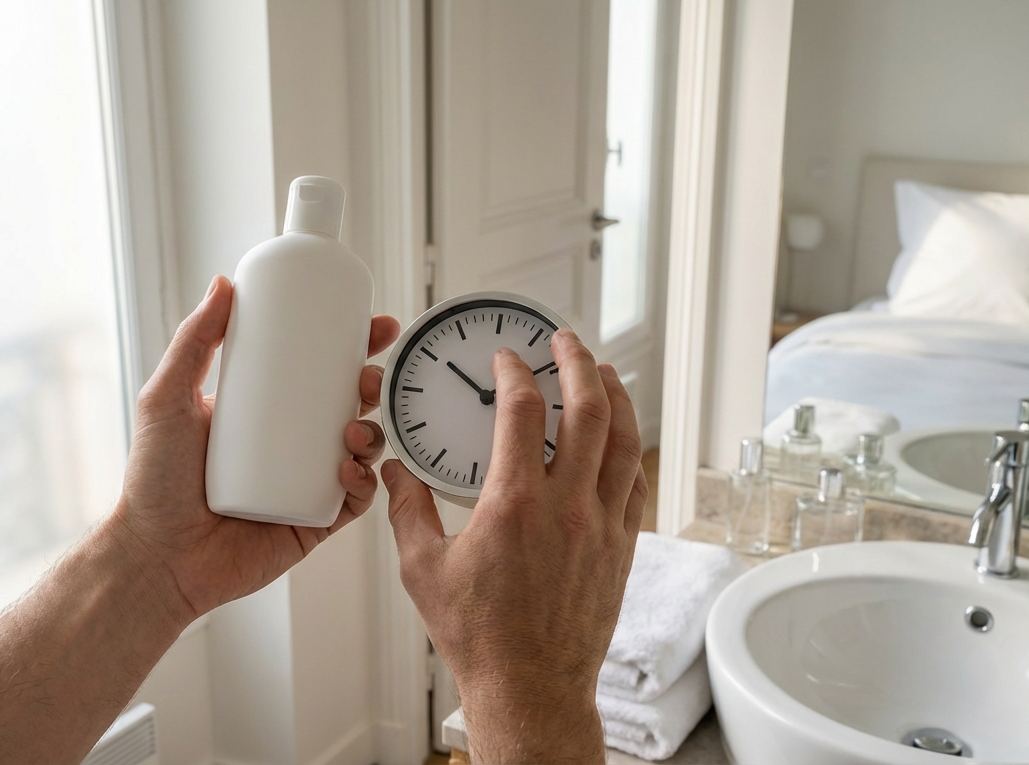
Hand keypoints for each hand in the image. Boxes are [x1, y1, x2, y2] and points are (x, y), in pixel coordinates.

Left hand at [111, 275, 400, 621]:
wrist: (157, 557)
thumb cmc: (153, 482)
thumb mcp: (167, 399)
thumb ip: (193, 342)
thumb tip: (222, 285)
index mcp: (265, 412)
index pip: (317, 370)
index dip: (351, 347)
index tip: (372, 326)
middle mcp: (290, 445)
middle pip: (348, 405)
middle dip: (374, 386)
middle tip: (370, 378)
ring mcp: (305, 483)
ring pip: (360, 449)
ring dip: (371, 433)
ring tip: (353, 430)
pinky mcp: (315, 522)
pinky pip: (355, 499)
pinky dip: (363, 482)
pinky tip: (348, 470)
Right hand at [384, 330, 646, 763]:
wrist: (530, 688)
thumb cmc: (480, 638)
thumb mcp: (422, 570)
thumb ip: (405, 512)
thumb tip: (393, 475)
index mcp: (515, 504)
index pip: (524, 411)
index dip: (516, 373)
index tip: (509, 360)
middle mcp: (567, 507)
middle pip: (588, 409)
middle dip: (578, 363)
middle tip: (567, 342)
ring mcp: (602, 525)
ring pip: (623, 440)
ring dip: (616, 396)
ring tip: (604, 372)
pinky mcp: (621, 546)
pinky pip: (635, 482)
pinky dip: (629, 449)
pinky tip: (621, 438)